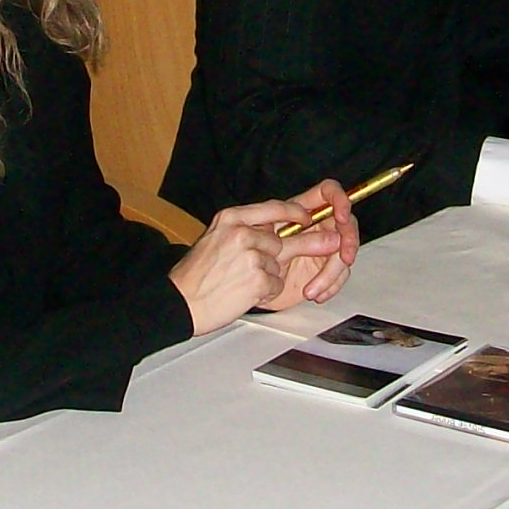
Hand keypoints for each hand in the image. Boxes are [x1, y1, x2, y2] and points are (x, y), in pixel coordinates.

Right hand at [166, 181, 355, 334]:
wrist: (180, 301)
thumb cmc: (196, 274)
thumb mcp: (216, 238)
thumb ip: (245, 230)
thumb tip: (276, 230)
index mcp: (231, 218)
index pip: (274, 207)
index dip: (295, 213)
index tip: (308, 218)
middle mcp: (242, 233)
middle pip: (284, 239)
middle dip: (301, 246)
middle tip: (328, 244)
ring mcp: (251, 256)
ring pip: (279, 263)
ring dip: (270, 275)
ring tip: (242, 281)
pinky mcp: (258, 279)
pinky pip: (276, 283)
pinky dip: (267, 291)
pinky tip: (244, 292)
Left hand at [265, 177, 357, 308]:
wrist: (249, 290)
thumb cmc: (254, 261)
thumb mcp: (276, 249)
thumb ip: (303, 242)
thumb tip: (335, 239)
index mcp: (301, 211)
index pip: (327, 192)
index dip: (339, 199)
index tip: (341, 217)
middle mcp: (316, 226)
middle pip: (346, 223)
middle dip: (349, 240)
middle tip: (344, 257)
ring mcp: (323, 248)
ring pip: (345, 252)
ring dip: (332, 273)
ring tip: (311, 290)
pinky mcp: (326, 268)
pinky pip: (341, 274)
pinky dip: (330, 286)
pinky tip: (316, 293)